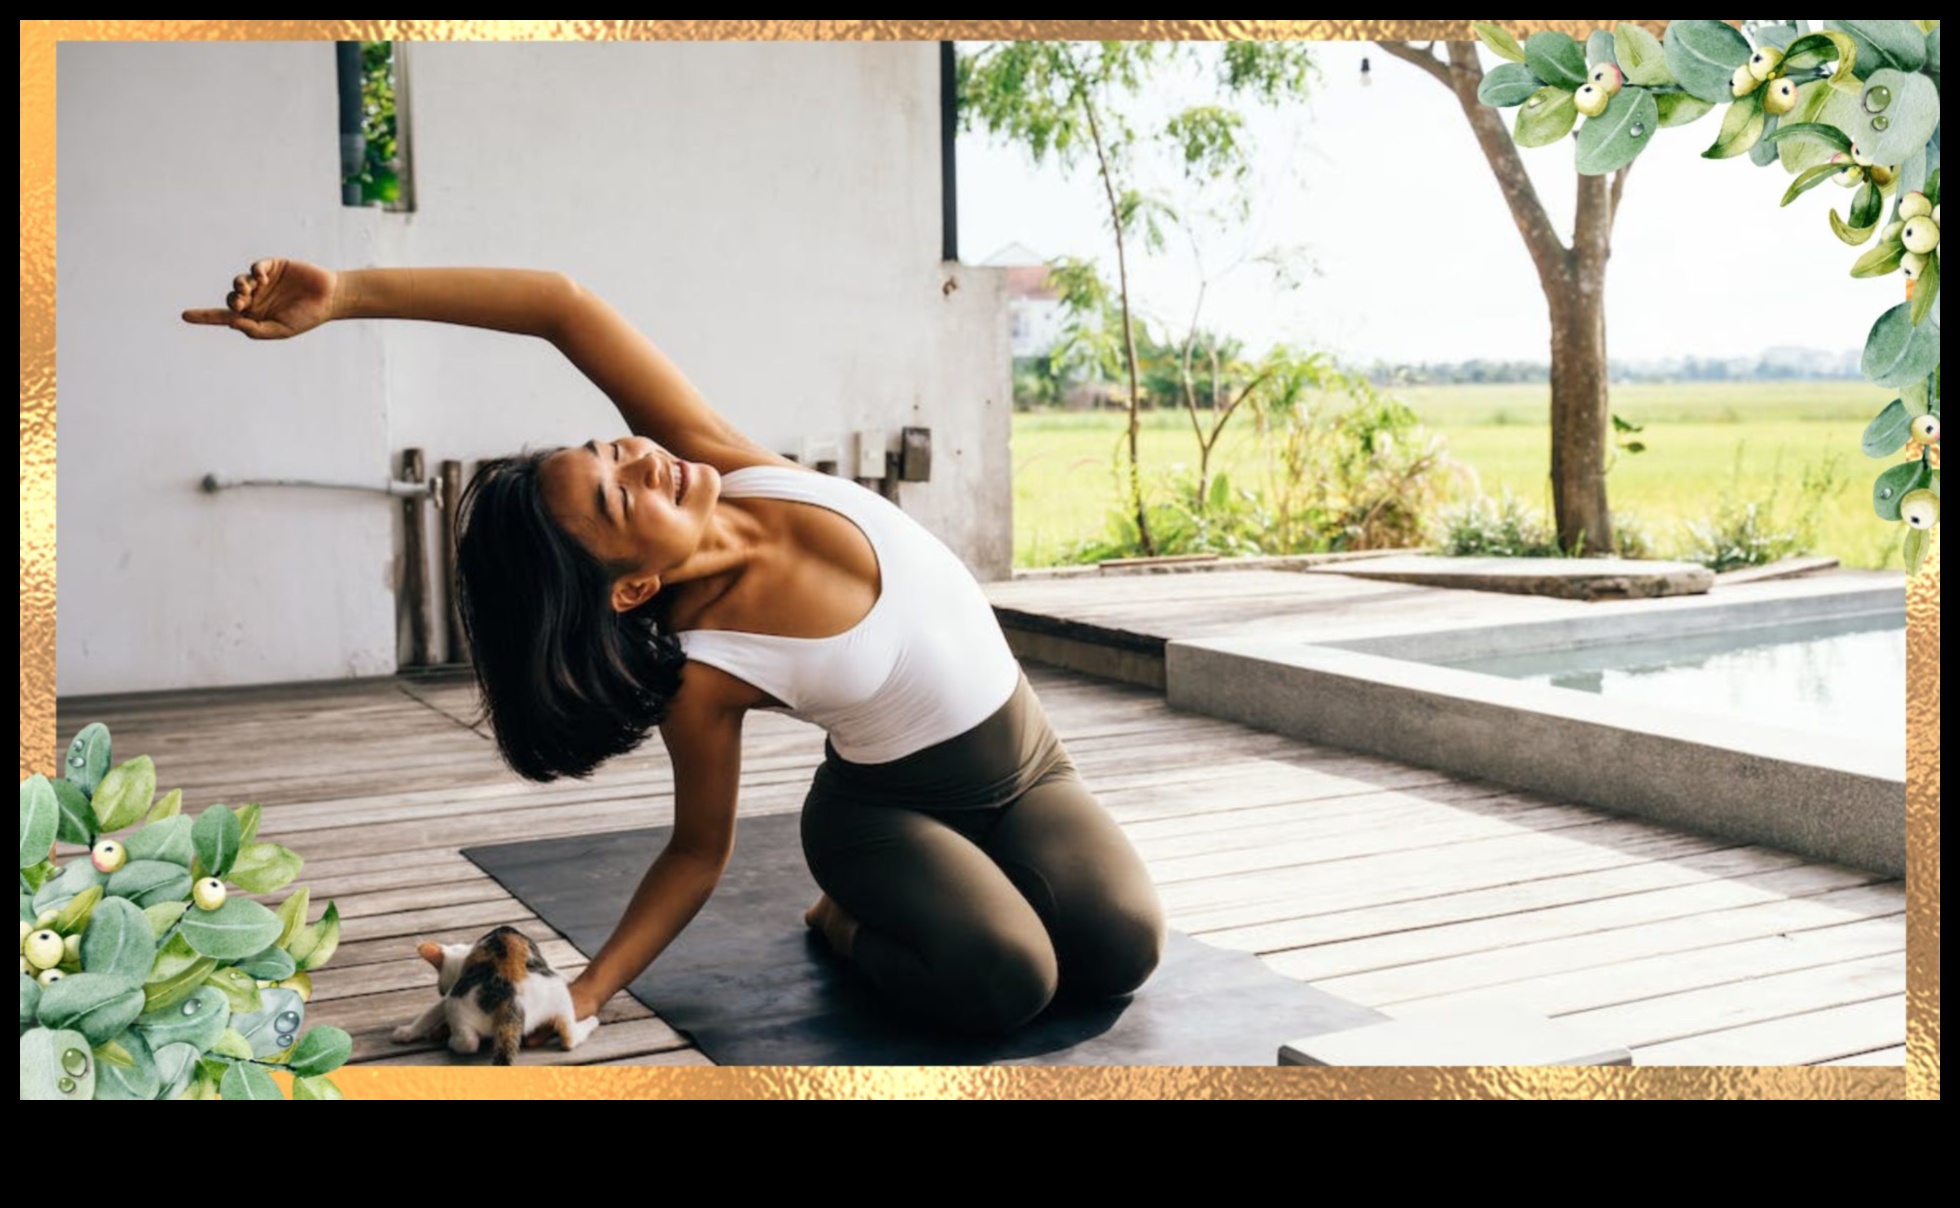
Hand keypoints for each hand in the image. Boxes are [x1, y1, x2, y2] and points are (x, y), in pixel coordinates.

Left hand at [182, 258, 337, 338]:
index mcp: (256, 316)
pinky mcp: (273, 267)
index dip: (205, 316)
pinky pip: (256, 267)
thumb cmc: (307, 318)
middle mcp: (257, 299)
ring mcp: (264, 282)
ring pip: (240, 282)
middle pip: (232, 298)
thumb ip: (256, 330)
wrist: (330, 298)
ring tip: (250, 289)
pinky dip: (255, 271)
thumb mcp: (281, 330)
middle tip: (241, 302)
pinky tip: (262, 277)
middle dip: (233, 300)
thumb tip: (231, 322)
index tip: (185, 316)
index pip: (225, 317)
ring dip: (240, 285)